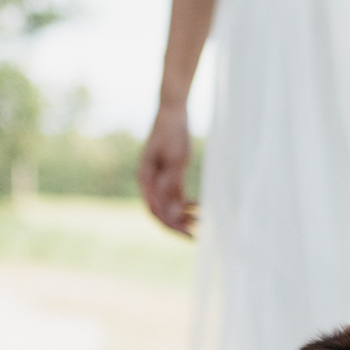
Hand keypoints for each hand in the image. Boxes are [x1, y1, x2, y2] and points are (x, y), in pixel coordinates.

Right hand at [138, 105, 195, 234]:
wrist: (173, 112)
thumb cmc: (172, 132)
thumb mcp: (176, 157)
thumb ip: (173, 181)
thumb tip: (172, 206)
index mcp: (145, 178)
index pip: (155, 210)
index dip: (170, 225)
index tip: (187, 234)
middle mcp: (149, 182)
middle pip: (162, 212)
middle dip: (178, 226)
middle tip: (197, 236)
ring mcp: (159, 180)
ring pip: (170, 207)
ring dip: (185, 216)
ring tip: (203, 222)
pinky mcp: (169, 176)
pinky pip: (177, 197)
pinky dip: (187, 205)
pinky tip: (200, 208)